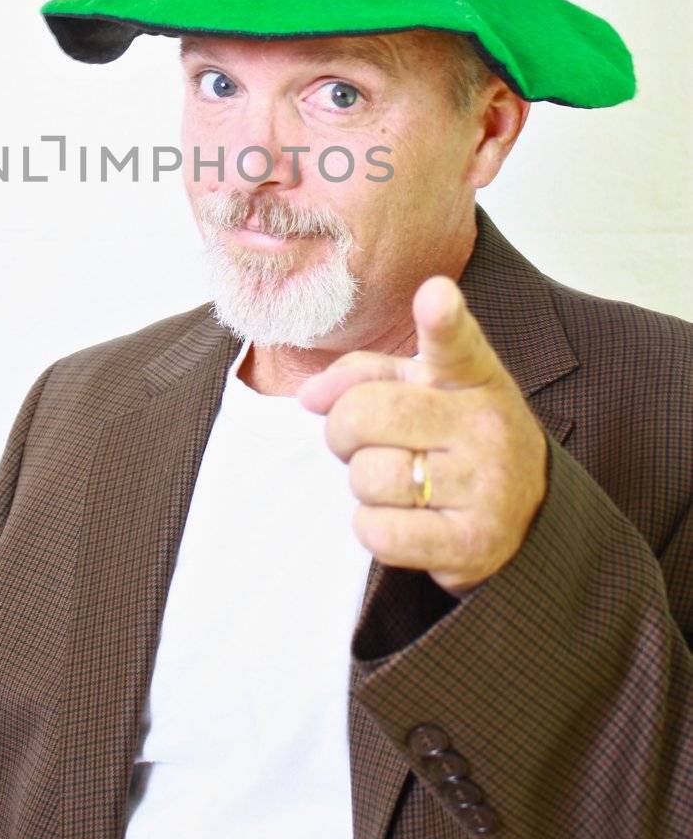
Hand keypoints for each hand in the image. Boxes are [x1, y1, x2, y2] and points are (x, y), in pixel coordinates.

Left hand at [296, 276, 549, 597]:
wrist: (528, 515)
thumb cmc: (455, 439)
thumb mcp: (422, 390)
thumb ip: (363, 376)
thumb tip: (310, 396)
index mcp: (473, 377)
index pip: (455, 343)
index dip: (442, 318)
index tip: (435, 295)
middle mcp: (486, 426)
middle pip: (369, 414)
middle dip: (342, 430)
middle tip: (359, 440)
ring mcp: (486, 487)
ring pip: (369, 477)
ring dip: (361, 483)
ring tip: (394, 481)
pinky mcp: (472, 543)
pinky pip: (378, 532)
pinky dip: (372, 527)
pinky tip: (402, 518)